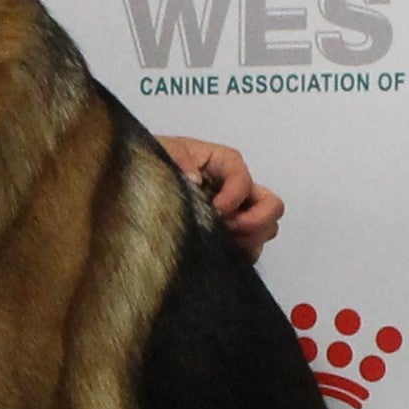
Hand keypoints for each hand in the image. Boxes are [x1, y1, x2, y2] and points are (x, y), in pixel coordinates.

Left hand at [160, 136, 283, 259]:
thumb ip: (180, 160)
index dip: (236, 194)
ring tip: (222, 241)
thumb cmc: (152, 165)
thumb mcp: (163, 153)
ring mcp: (235, 215)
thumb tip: (196, 180)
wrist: (136, 185)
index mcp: (223, 163)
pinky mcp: (227, 237)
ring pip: (266, 230)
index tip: (217, 209)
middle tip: (228, 228)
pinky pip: (250, 250)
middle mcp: (236, 190)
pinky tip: (220, 253)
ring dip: (250, 239)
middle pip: (272, 205)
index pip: (244, 178)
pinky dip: (243, 255)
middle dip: (256, 220)